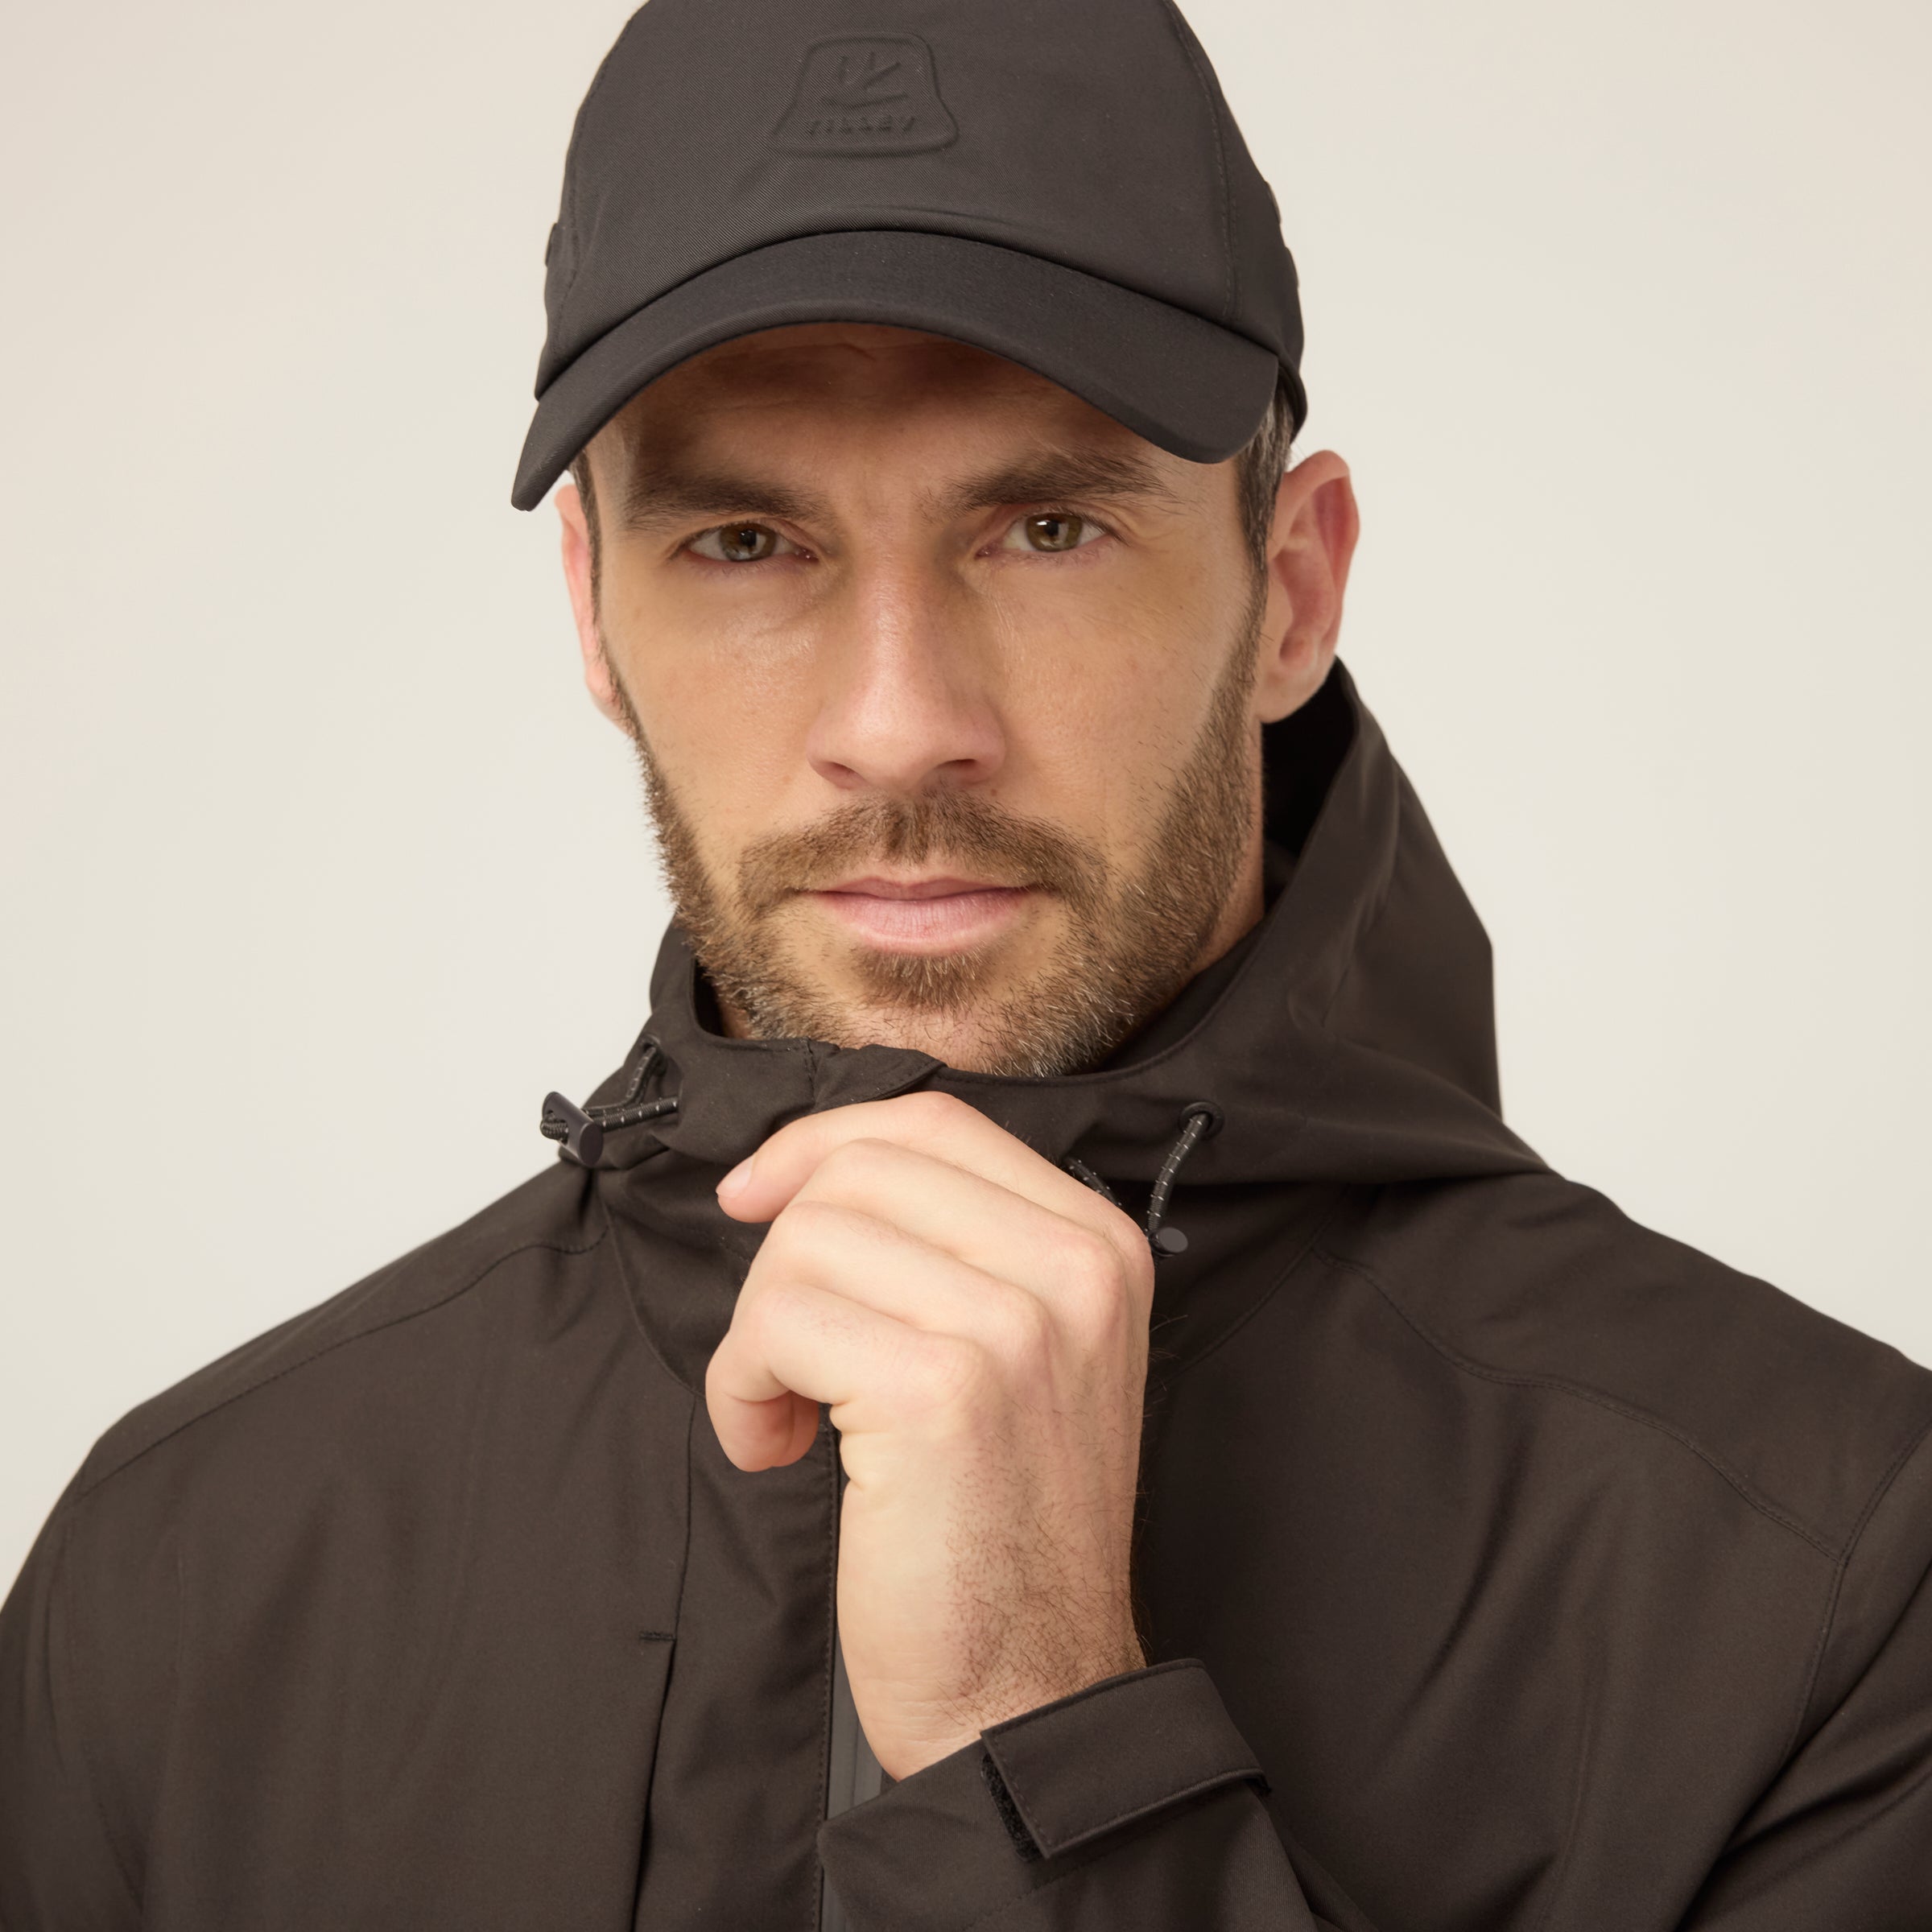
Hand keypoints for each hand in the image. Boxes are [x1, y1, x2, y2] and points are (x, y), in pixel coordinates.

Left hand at [708, 1091, 1154, 1779]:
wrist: (1033, 1691)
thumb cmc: (1002, 1529)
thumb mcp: (1017, 1354)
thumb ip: (948, 1247)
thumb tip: (796, 1173)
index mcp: (1098, 1243)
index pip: (931, 1121)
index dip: (819, 1145)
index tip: (755, 1197)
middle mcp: (1074, 1268)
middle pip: (860, 1170)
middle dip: (784, 1257)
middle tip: (788, 1357)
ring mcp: (1016, 1324)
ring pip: (807, 1242)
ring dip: (759, 1336)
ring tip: (790, 1416)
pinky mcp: (943, 1391)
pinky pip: (779, 1324)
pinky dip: (743, 1388)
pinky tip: (777, 1448)